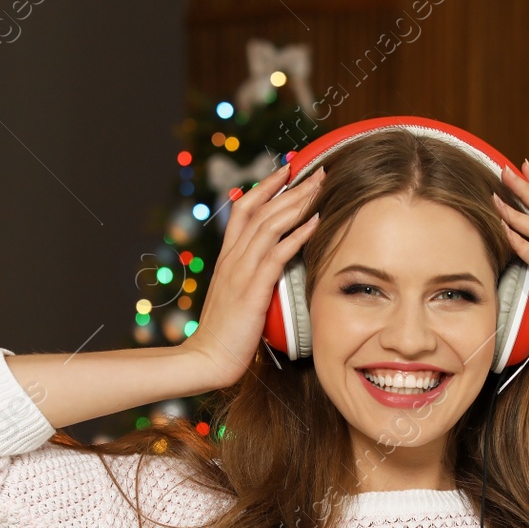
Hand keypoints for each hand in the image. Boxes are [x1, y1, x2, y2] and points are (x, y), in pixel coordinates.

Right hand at [181, 162, 324, 388]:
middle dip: (290, 187)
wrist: (207, 358)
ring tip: (320, 186)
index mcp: (228, 258)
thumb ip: (247, 277)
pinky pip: (278, 254)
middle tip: (315, 169)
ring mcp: (241, 271)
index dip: (265, 187)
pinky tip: (316, 221)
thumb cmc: (224, 334)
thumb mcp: (234, 297)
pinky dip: (298, 234)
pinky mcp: (253, 289)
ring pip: (270, 224)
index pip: (244, 210)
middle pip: (261, 209)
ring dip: (297, 202)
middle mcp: (233, 258)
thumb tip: (268, 269)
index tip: (286, 170)